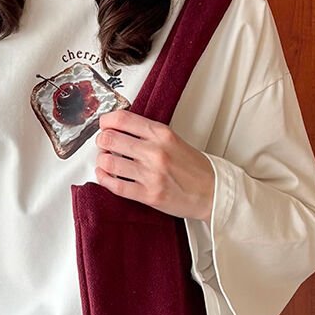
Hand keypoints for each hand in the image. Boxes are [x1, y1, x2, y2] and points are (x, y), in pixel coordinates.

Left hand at [94, 107, 214, 221]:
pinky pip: (115, 185)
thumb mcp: (173, 140)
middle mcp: (155, 152)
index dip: (106, 121)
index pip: (122, 119)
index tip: (104, 125)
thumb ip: (148, 134)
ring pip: (108, 162)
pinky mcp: (148, 195)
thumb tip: (118, 129)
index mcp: (162, 134)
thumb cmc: (194, 168)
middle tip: (103, 144)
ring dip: (101, 160)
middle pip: (110, 138)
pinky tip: (104, 175)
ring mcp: (151, 174)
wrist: (213, 192)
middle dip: (101, 141)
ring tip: (106, 160)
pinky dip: (103, 178)